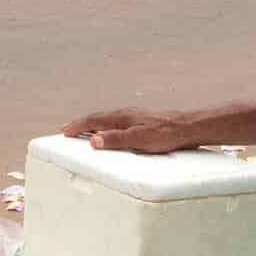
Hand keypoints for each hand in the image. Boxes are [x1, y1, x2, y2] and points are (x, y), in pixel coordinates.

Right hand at [61, 110, 197, 154]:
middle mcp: (128, 114)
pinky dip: (109, 127)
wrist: (190, 128)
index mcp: (123, 117)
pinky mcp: (145, 122)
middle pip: (99, 118)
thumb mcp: (139, 139)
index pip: (94, 120)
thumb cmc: (167, 134)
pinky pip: (120, 124)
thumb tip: (94, 141)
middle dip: (83, 124)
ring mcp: (137, 117)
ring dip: (95, 125)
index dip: (78, 126)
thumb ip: (116, 140)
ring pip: (110, 120)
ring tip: (87, 131)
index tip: (64, 130)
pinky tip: (114, 133)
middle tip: (69, 129)